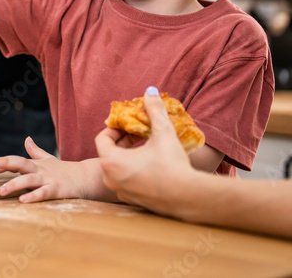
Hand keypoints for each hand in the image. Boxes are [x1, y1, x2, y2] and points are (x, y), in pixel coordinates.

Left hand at [0, 137, 97, 202]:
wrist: (85, 178)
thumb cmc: (63, 170)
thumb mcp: (48, 159)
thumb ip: (35, 151)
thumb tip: (26, 139)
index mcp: (34, 164)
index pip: (14, 161)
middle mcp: (38, 170)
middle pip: (19, 164)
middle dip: (4, 164)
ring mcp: (47, 180)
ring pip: (28, 180)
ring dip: (14, 185)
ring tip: (1, 191)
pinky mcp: (56, 190)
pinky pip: (42, 193)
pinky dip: (33, 196)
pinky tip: (22, 201)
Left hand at [94, 87, 196, 213]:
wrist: (189, 197)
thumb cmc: (172, 165)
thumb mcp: (163, 133)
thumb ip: (154, 110)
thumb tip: (150, 91)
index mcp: (110, 162)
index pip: (102, 138)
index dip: (114, 127)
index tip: (128, 123)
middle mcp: (110, 179)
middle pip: (109, 152)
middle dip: (124, 140)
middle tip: (139, 132)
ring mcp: (121, 192)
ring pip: (118, 168)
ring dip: (129, 155)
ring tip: (147, 146)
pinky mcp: (133, 201)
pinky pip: (127, 181)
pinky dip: (134, 171)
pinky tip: (152, 165)